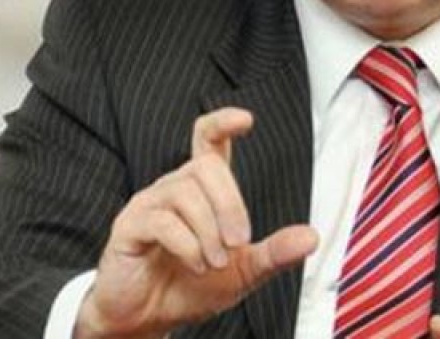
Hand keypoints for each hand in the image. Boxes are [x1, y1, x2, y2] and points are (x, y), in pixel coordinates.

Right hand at [74, 108, 318, 338]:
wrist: (150, 319)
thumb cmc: (191, 288)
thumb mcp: (243, 272)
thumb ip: (274, 253)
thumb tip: (310, 237)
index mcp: (201, 191)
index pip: (208, 141)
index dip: (223, 124)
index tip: (246, 120)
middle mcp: (174, 188)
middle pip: (205, 167)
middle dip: (230, 205)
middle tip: (237, 243)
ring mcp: (149, 205)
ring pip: (185, 193)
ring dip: (209, 231)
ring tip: (214, 262)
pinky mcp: (129, 228)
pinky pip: (161, 221)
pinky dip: (187, 245)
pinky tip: (195, 264)